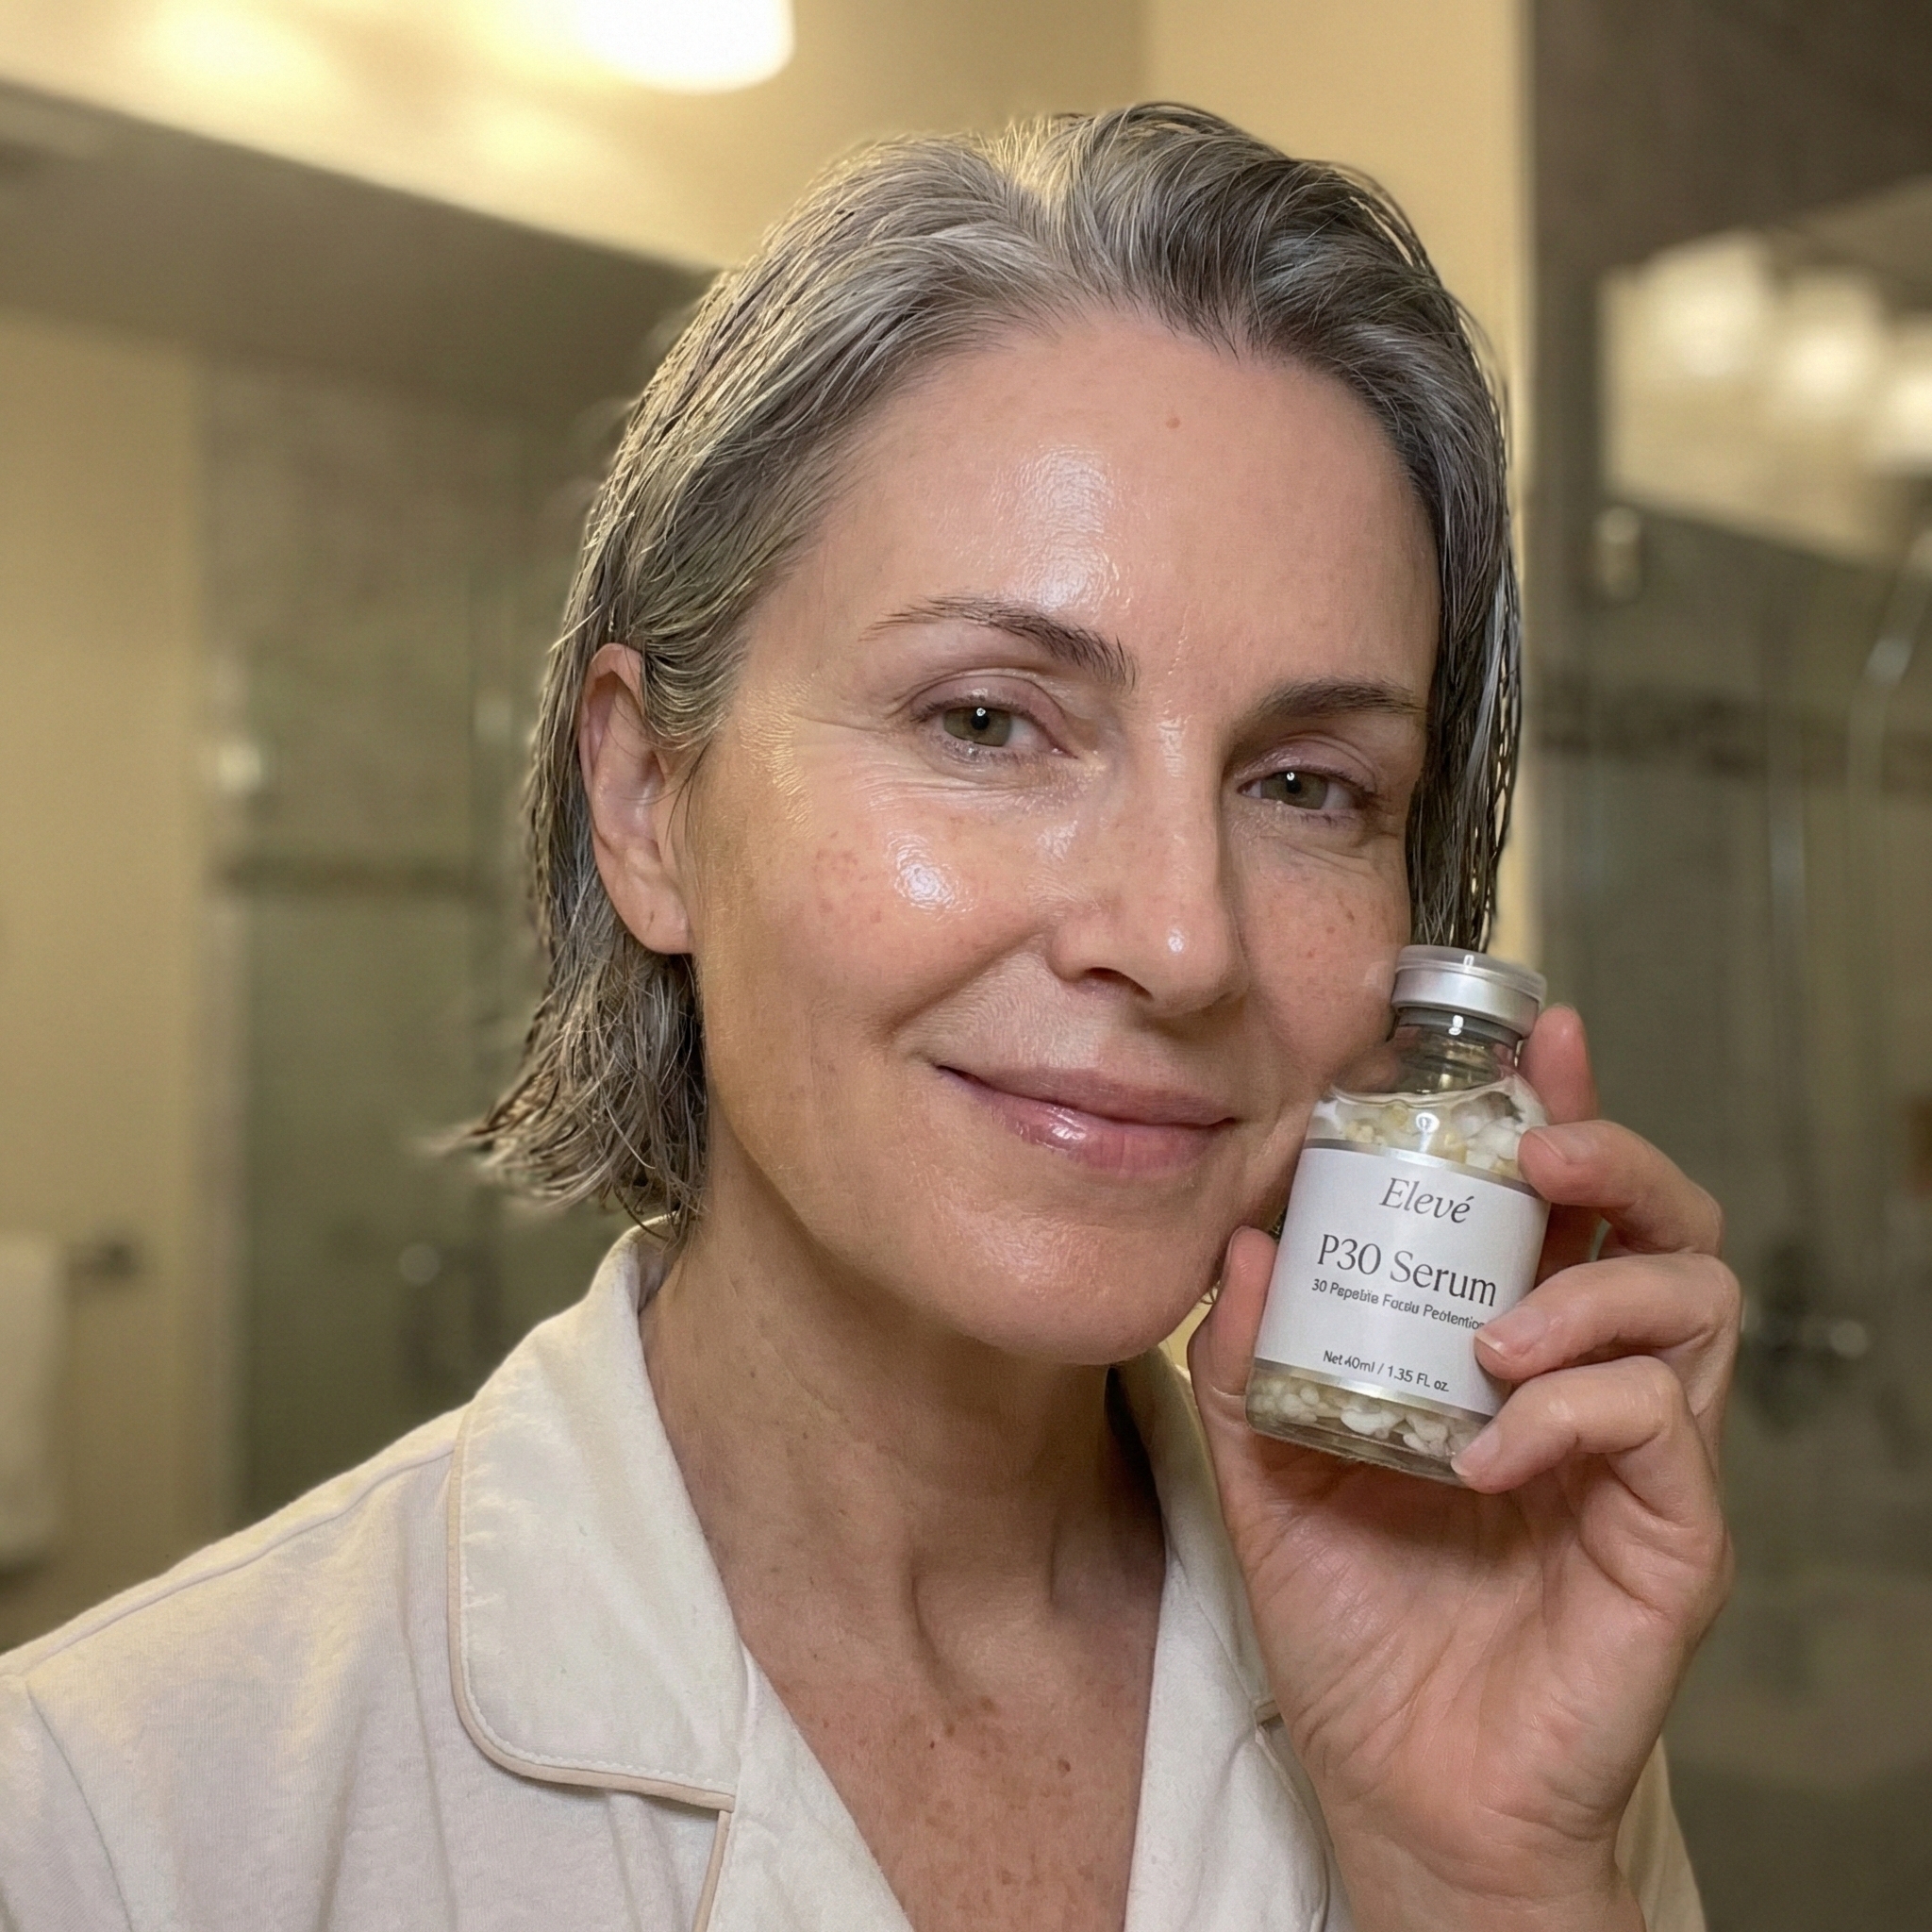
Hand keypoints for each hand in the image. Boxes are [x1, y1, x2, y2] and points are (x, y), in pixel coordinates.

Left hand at [1187, 1007, 1736, 1931]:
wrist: (1399, 1788)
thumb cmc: (1354, 1625)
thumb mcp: (1270, 1471)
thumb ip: (1251, 1357)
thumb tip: (1243, 1234)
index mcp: (1511, 1348)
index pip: (1563, 1205)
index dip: (1564, 1106)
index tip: (1532, 1032)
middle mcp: (1595, 1384)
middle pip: (1665, 1222)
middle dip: (1613, 1157)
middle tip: (1540, 1149)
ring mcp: (1644, 1461)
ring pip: (1691, 1303)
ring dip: (1589, 1291)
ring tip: (1490, 1339)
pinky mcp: (1671, 1540)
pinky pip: (1662, 1428)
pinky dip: (1570, 1414)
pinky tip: (1484, 1451)